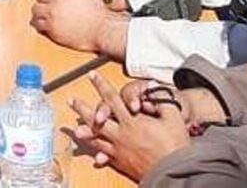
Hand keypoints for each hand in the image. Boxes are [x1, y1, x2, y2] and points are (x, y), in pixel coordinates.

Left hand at [30, 0, 128, 57]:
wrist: (102, 29)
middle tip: (45, 8)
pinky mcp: (55, 36)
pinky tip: (49, 27)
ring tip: (45, 18)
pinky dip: (43, 28)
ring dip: (39, 18)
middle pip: (35, 7)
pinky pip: (42, 31)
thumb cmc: (96, 10)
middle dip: (40, 7)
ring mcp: (52, 23)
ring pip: (36, 20)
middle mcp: (52, 10)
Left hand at [70, 73, 190, 180]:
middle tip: (71, 100)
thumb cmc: (175, 144)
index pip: (113, 98)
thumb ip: (162, 100)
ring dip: (85, 130)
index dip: (101, 85)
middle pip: (96, 118)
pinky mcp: (121, 162)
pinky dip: (98, 154)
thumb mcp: (173, 117)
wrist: (176, 171)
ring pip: (96, 137)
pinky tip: (93, 156)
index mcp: (132, 120)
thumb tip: (154, 87)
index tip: (91, 75)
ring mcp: (119, 149)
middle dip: (82, 108)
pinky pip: (106, 156)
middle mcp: (121, 133)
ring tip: (75, 128)